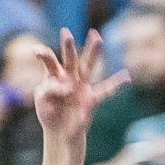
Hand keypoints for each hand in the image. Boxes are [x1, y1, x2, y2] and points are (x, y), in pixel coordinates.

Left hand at [33, 29, 128, 145]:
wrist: (60, 131)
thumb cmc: (49, 113)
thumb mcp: (41, 101)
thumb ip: (47, 90)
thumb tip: (65, 85)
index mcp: (54, 77)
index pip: (49, 62)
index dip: (44, 55)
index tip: (37, 51)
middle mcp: (69, 77)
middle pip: (69, 59)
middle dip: (68, 47)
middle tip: (66, 33)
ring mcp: (81, 86)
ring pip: (88, 66)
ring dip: (93, 52)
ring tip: (97, 37)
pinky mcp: (90, 98)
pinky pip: (105, 90)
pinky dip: (117, 84)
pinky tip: (127, 77)